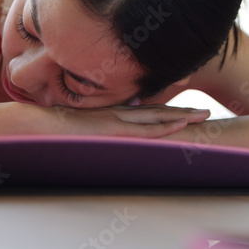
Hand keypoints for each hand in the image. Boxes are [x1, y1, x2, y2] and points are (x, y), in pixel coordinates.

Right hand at [27, 103, 210, 137]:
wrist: (41, 124)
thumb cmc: (57, 128)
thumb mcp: (83, 128)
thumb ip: (96, 130)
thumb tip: (101, 138)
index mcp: (114, 112)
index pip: (148, 110)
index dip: (169, 110)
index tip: (188, 111)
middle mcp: (121, 111)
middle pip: (159, 111)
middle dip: (184, 111)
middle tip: (206, 112)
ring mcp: (119, 118)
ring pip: (157, 117)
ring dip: (182, 116)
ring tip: (203, 116)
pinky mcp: (114, 128)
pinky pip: (145, 129)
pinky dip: (164, 127)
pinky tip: (180, 126)